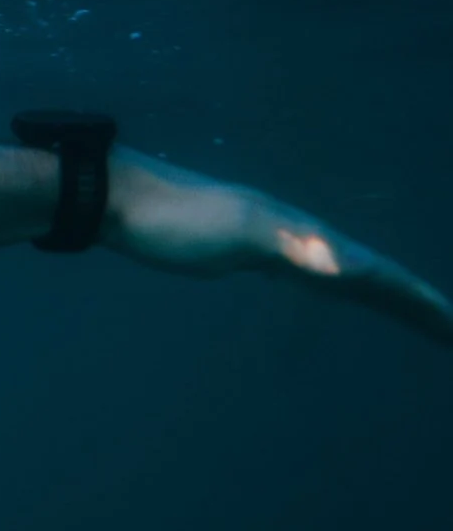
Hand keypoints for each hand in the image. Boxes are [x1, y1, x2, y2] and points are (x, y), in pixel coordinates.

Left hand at [106, 150, 452, 346]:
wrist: (111, 197)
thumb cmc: (171, 218)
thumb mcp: (235, 233)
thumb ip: (291, 244)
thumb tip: (345, 268)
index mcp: (301, 230)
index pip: (377, 270)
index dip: (418, 299)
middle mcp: (294, 231)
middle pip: (369, 273)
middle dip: (413, 304)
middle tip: (452, 333)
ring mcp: (268, 238)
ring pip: (340, 271)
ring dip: (378, 295)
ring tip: (411, 316)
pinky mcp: (239, 248)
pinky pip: (304, 270)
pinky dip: (331, 284)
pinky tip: (326, 286)